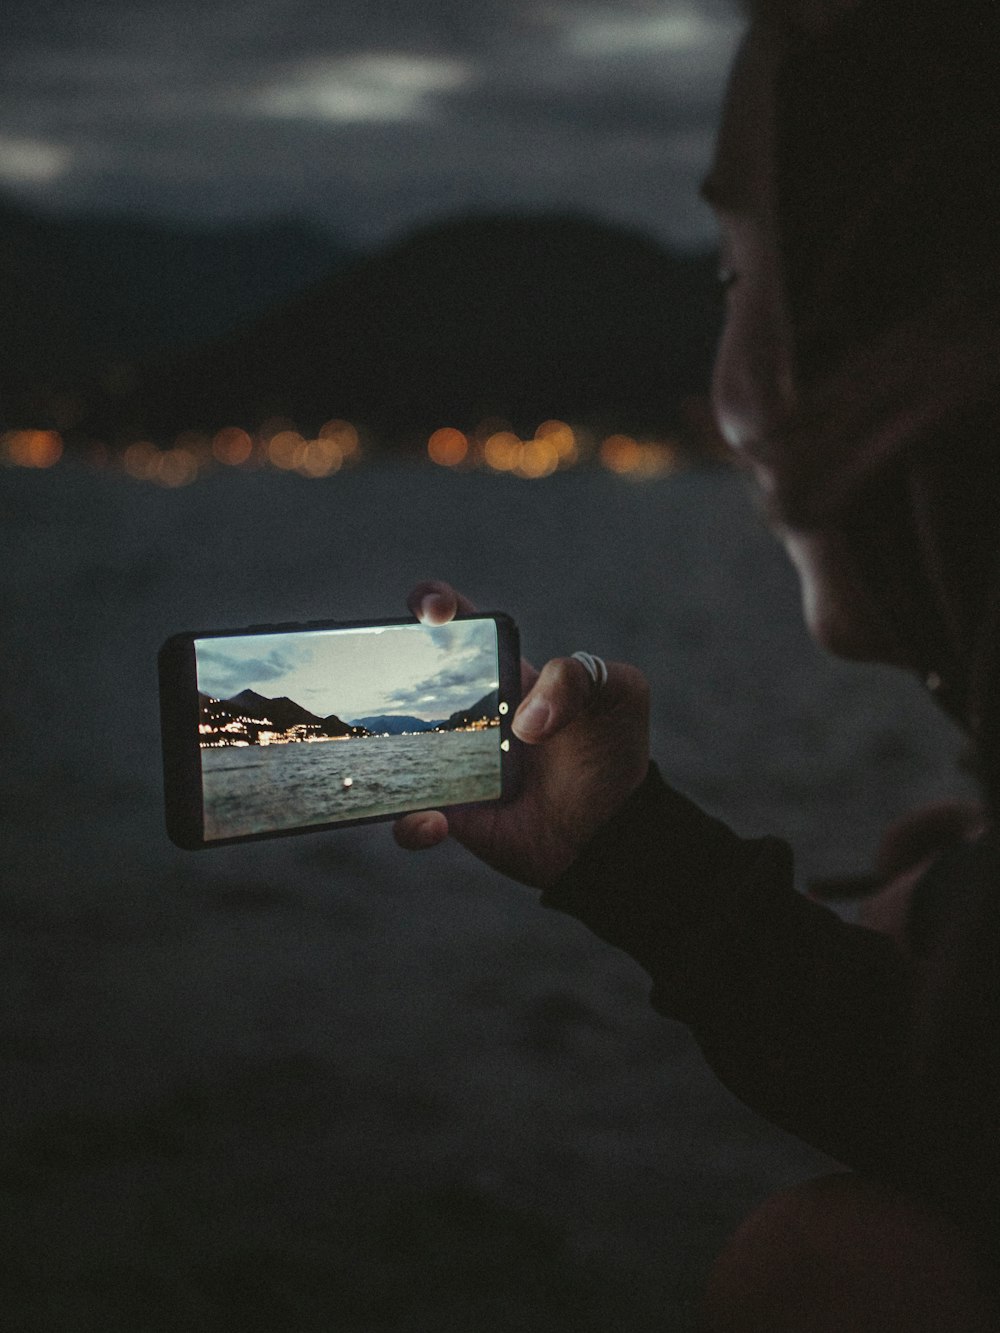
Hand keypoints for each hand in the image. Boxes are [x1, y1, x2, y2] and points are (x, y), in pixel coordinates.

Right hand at [393, 581, 649, 888]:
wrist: (613, 830)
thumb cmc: (611, 749)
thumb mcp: (618, 693)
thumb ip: (579, 678)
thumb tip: (524, 724)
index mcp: (503, 671)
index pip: (459, 626)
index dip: (435, 604)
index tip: (432, 609)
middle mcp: (468, 712)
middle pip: (404, 678)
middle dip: (380, 665)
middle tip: (377, 673)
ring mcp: (452, 763)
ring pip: (395, 751)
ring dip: (378, 754)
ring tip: (398, 766)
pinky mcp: (452, 815)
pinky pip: (411, 820)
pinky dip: (411, 823)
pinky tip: (437, 823)